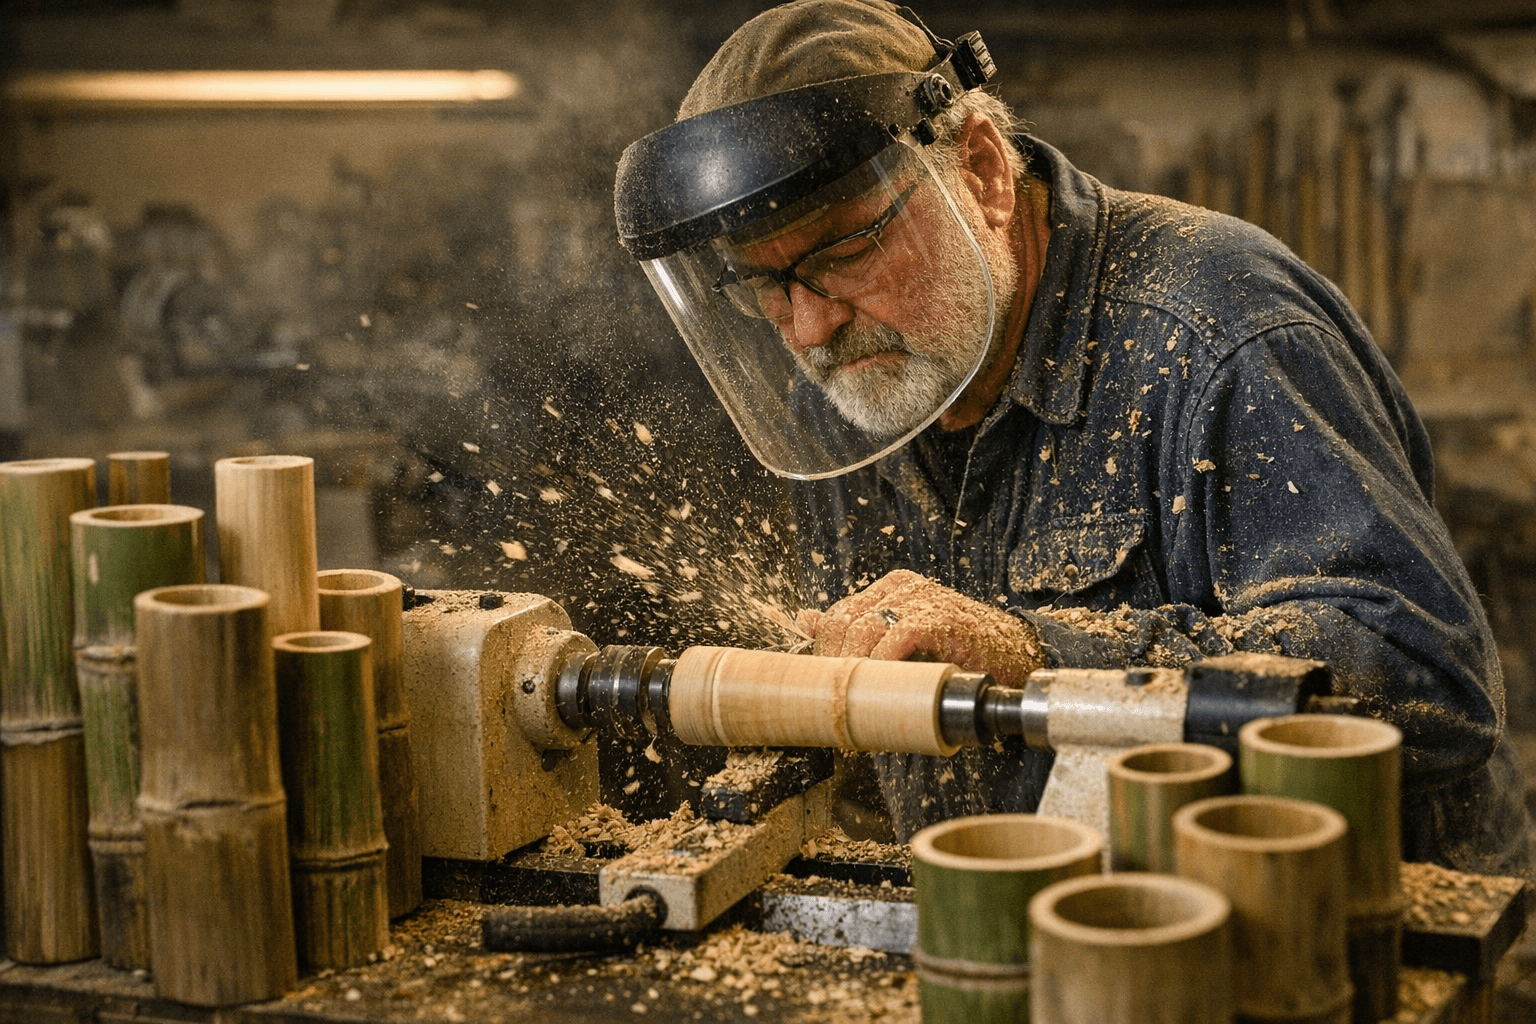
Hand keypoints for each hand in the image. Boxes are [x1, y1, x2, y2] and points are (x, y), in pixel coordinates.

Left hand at [798, 569, 1045, 685]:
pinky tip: (886, 686)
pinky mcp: (936, 617)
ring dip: (853, 669)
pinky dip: (882, 666)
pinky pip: (892, 640)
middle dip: (833, 664)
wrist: (1016, 654)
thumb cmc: (959, 653)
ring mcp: (919, 598)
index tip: (827, 686)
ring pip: (861, 629)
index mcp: (890, 588)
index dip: (825, 653)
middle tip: (838, 700)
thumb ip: (858, 630)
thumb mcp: (903, 640)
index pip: (837, 616)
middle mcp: (901, 587)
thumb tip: (803, 619)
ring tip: (857, 699)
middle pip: (841, 622)